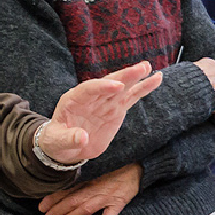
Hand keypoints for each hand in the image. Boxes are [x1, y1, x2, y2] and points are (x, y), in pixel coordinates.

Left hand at [38, 163, 142, 214]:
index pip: (68, 191)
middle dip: (57, 210)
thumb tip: (65, 192)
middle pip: (73, 200)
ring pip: (85, 208)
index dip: (53, 199)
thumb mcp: (97, 175)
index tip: (41, 206)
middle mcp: (94, 189)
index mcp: (89, 182)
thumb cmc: (116, 172)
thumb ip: (83, 184)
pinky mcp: (118, 204)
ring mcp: (106, 197)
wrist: (137, 169)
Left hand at [39, 61, 162, 164]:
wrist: (67, 146)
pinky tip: (156, 78)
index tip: (118, 86)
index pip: (89, 89)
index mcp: (73, 99)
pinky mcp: (117, 108)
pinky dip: (144, 88)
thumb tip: (82, 138)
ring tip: (149, 67)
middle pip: (109, 83)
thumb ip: (69, 138)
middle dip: (125, 75)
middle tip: (141, 68)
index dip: (103, 86)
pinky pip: (132, 96)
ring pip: (123, 87)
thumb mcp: (57, 141)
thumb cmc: (57, 141)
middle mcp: (92, 97)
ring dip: (136, 77)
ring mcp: (106, 101)